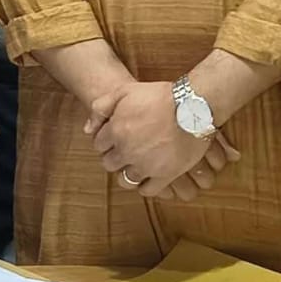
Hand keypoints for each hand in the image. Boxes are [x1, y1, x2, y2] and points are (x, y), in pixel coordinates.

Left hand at [87, 82, 236, 199]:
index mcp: (115, 131)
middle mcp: (127, 151)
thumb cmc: (159, 96)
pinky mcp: (165, 176)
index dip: (106, 141)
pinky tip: (148, 178)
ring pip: (126, 180)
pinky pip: (148, 190)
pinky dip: (144, 187)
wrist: (193, 107)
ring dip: (127, 173)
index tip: (114, 139)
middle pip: (109, 163)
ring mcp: (146, 166)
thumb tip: (88, 129)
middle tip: (124, 151)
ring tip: (135, 165)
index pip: (99, 145)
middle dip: (114, 157)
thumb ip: (101, 107)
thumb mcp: (124, 91)